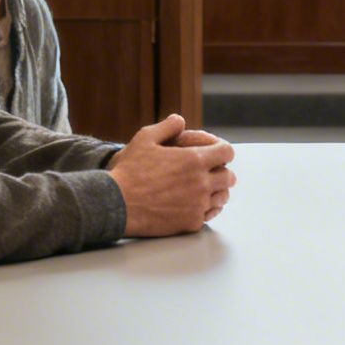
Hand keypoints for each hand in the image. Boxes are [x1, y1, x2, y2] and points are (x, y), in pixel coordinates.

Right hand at [108, 114, 235, 234]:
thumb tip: (180, 121)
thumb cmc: (129, 170)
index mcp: (194, 160)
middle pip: (228, 177)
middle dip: (223, 172)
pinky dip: (206, 209)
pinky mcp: (191, 223)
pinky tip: (198, 205)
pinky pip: (209, 215)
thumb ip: (167, 127)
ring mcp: (198, 205)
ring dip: (217, 191)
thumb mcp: (144, 138)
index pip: (226, 152)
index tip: (217, 153)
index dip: (223, 150)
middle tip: (215, 172)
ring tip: (208, 189)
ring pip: (221, 198)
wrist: (116, 204)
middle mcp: (201, 183)